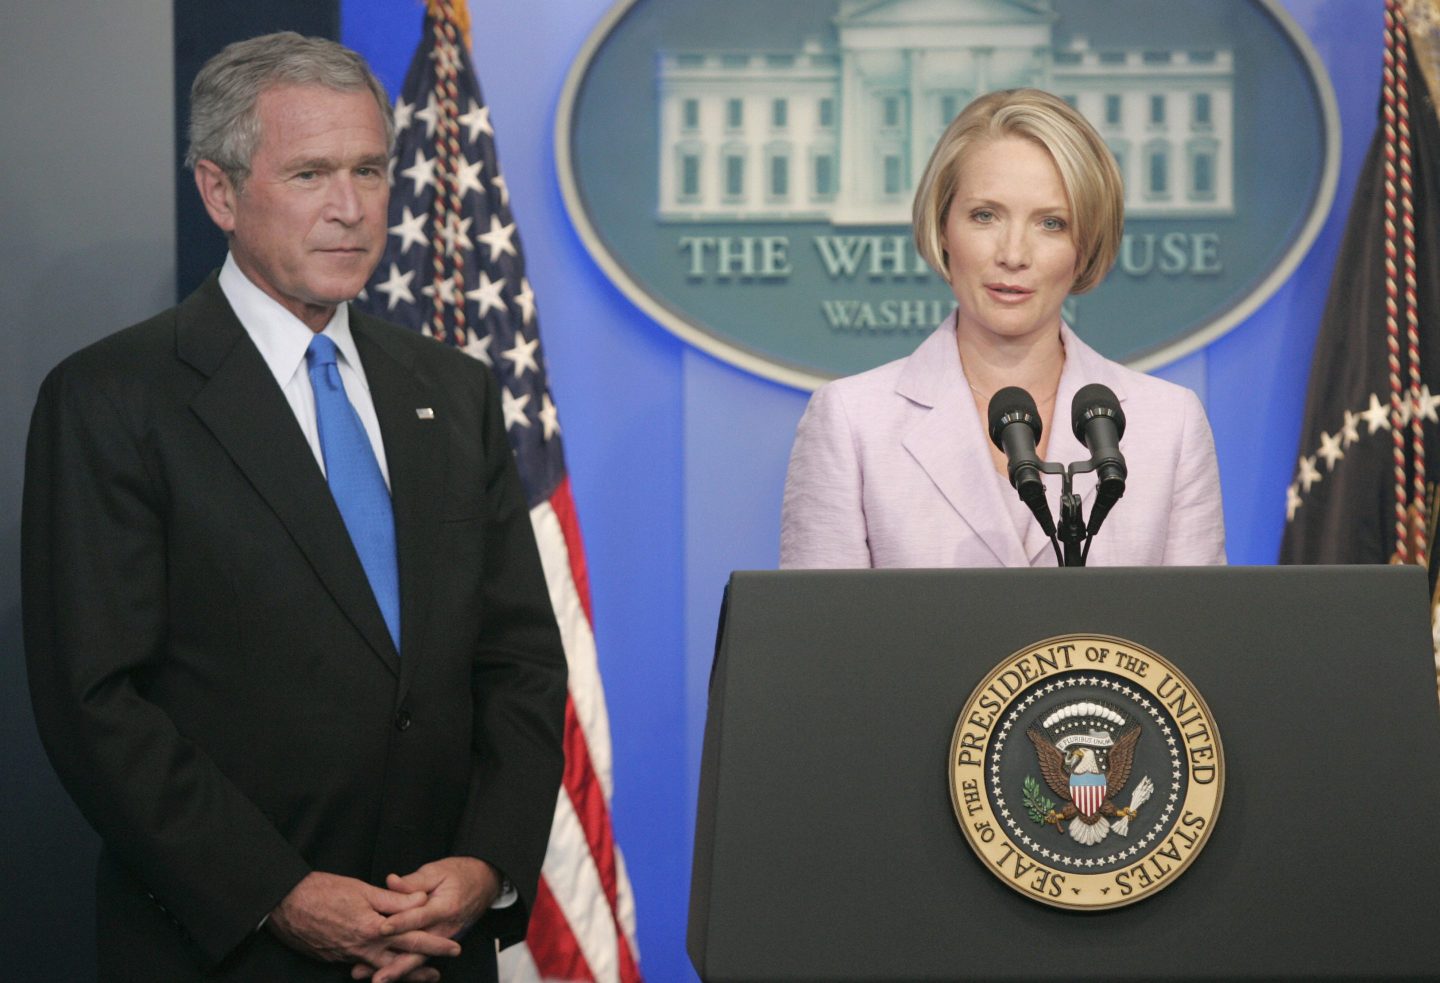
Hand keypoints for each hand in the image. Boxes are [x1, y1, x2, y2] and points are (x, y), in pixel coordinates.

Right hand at [268, 871, 459, 973]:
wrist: (286, 905)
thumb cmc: (323, 891)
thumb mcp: (363, 890)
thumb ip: (394, 899)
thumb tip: (421, 900)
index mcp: (374, 928)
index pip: (413, 938)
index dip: (435, 943)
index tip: (453, 947)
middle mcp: (363, 947)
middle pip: (399, 961)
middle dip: (421, 969)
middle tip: (439, 974)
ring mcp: (348, 956)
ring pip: (381, 969)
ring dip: (400, 973)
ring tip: (417, 976)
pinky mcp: (335, 958)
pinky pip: (362, 966)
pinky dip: (376, 969)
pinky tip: (382, 969)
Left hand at [369, 856, 499, 981]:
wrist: (484, 882)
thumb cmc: (459, 874)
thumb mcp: (436, 871)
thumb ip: (413, 881)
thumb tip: (391, 881)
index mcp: (446, 907)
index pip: (421, 917)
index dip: (401, 923)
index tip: (382, 928)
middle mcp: (447, 928)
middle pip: (421, 949)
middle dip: (398, 964)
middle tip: (379, 976)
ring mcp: (445, 939)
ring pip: (420, 958)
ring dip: (400, 970)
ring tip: (379, 979)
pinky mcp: (442, 944)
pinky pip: (423, 957)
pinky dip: (406, 967)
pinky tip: (388, 973)